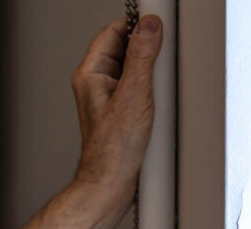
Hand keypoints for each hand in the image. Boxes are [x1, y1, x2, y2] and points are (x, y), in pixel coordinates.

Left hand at [71, 15, 162, 204]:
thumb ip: (141, 56)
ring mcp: (107, 96)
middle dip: (146, 49)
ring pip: (133, 66)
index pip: (112, 31)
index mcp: (90, 75)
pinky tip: (158, 101)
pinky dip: (152, 87)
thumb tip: (148, 25)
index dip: (136, 25)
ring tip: (157, 87)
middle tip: (160, 59)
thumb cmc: (113, 149)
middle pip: (124, 47)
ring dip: (151, 70)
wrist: (111, 181)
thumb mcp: (133, 95)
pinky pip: (138, 85)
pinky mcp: (120, 109)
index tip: (157, 24)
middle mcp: (95, 84)